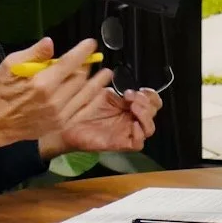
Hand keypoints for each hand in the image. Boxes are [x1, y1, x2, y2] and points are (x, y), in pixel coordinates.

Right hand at [0, 38, 108, 168]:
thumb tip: (50, 42)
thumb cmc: (1, 90)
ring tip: (107, 73)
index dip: (83, 51)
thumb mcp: (10, 65)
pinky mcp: (61, 125)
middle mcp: (54, 100)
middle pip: (80, 78)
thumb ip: (33, 54)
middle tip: (93, 58)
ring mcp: (59, 114)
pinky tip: (100, 93)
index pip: (70, 63)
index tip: (91, 44)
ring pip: (85, 95)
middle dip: (89, 65)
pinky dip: (94, 101)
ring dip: (98, 83)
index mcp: (42, 83)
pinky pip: (83, 111)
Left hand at [43, 86, 161, 157]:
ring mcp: (127, 132)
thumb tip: (123, 79)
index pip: (151, 101)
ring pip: (150, 128)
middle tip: (131, 97)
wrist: (67, 124)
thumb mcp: (103, 93)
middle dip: (147, 102)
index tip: (140, 89)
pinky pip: (138, 143)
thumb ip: (117, 88)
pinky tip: (133, 124)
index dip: (150, 95)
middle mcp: (131, 119)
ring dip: (145, 115)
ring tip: (133, 108)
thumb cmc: (83, 110)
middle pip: (154, 113)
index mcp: (129, 106)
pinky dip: (139, 133)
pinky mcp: (120, 144)